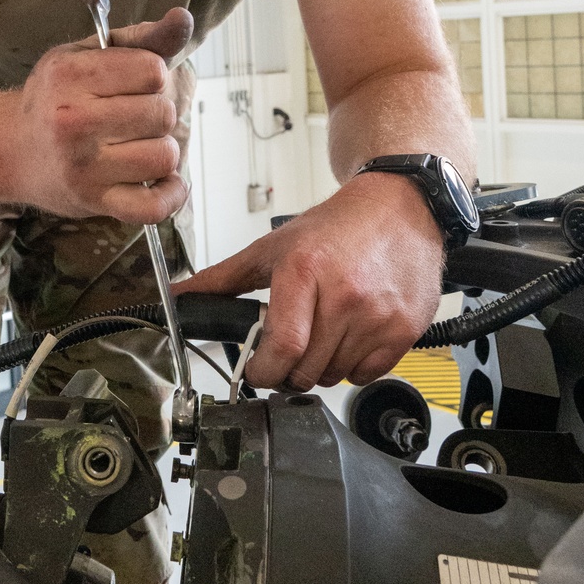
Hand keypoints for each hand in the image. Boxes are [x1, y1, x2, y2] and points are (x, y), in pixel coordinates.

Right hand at [5, 7, 193, 222]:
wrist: (8, 150)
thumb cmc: (54, 97)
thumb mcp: (86, 55)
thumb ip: (140, 38)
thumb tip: (184, 18)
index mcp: (70, 74)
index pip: (152, 70)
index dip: (151, 75)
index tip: (132, 83)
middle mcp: (73, 120)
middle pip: (162, 113)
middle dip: (156, 113)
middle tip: (131, 117)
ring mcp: (83, 165)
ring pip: (164, 157)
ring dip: (161, 152)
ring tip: (136, 145)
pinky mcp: (93, 201)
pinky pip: (152, 207)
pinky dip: (170, 196)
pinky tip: (166, 182)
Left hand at [174, 172, 443, 388]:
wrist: (399, 208)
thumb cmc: (337, 228)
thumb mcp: (273, 247)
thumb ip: (223, 279)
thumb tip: (179, 298)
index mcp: (306, 271)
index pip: (282, 346)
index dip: (262, 371)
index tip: (256, 371)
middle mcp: (346, 295)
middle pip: (305, 369)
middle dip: (288, 371)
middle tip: (287, 352)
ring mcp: (379, 315)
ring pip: (334, 375)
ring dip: (320, 367)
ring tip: (322, 334)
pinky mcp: (405, 328)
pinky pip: (368, 374)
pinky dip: (353, 366)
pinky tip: (350, 335)